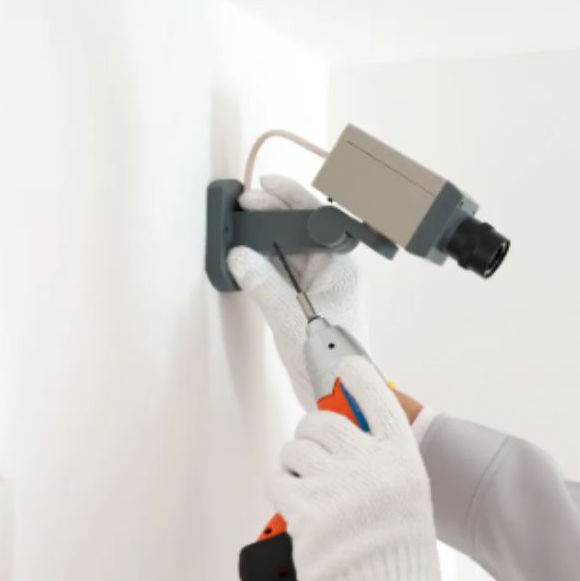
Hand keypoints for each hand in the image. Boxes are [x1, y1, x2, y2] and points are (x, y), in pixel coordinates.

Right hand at [226, 175, 367, 409]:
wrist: (340, 393)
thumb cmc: (329, 357)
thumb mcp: (290, 318)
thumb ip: (263, 284)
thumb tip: (239, 257)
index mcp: (340, 267)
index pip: (315, 219)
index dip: (289, 198)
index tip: (264, 186)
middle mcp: (333, 271)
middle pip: (300, 231)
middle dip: (272, 215)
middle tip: (243, 206)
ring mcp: (321, 287)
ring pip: (290, 252)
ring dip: (266, 240)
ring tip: (239, 230)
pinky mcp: (308, 303)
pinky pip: (285, 274)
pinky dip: (266, 264)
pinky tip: (247, 261)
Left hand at [268, 357, 440, 580]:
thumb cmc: (396, 544)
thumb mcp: (405, 489)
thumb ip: (379, 455)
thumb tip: (345, 426)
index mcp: (400, 459)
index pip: (378, 400)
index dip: (358, 377)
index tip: (344, 364)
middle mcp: (369, 465)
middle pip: (322, 420)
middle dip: (312, 430)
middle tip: (315, 445)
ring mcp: (334, 486)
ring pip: (295, 448)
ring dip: (296, 462)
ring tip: (309, 483)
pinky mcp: (304, 510)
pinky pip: (278, 478)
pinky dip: (282, 486)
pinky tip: (296, 500)